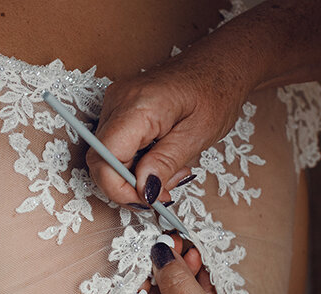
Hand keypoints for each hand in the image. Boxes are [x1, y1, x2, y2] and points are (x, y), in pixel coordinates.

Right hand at [89, 48, 254, 206]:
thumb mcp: (197, 135)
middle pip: (101, 160)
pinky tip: (160, 160)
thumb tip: (142, 190)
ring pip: (107, 156)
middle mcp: (118, 102)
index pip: (105, 158)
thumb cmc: (215, 92)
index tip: (146, 201)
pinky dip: (135, 162)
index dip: (119, 188)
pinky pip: (115, 145)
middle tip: (162, 194)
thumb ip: (165, 163)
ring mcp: (116, 103)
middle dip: (127, 186)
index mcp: (138, 107)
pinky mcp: (119, 108)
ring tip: (170, 173)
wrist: (219, 65)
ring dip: (134, 175)